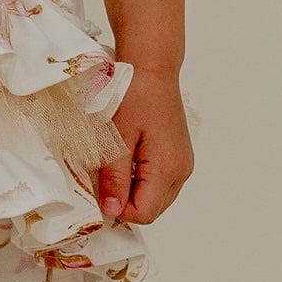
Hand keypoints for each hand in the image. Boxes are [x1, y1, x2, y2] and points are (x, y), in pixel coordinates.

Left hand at [95, 67, 194, 225]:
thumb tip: (112, 210)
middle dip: (125, 201)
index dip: (118, 208)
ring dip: (132, 190)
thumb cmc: (133, 95)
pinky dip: (140, 179)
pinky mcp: (178, 157)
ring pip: (156, 197)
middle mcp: (181, 171)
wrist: (152, 69)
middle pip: (152, 209)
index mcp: (168, 168)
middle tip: (103, 177)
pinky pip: (159, 182)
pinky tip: (127, 159)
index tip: (99, 191)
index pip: (144, 212)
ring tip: (115, 165)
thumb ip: (115, 177)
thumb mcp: (117, 138)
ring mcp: (182, 164)